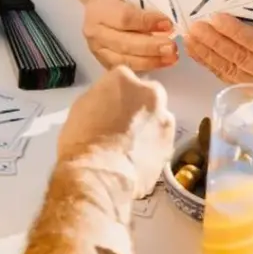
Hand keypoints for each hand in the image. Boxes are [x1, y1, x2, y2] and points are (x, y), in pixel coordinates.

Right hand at [59, 64, 175, 195]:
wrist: (97, 175)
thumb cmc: (82, 141)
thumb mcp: (81, 108)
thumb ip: (101, 98)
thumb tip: (108, 105)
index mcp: (123, 78)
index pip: (123, 78)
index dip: (116, 95)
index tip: (111, 106)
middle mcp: (149, 93)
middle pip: (147, 95)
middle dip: (138, 107)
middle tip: (122, 124)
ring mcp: (164, 119)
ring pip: (158, 118)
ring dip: (148, 127)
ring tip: (130, 146)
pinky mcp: (171, 145)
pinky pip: (162, 141)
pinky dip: (153, 147)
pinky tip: (136, 159)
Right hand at [82, 0, 177, 72]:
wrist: (100, 10)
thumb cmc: (119, 0)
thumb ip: (144, 7)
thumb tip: (167, 22)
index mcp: (99, 10)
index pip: (124, 18)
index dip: (147, 22)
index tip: (168, 24)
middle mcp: (95, 32)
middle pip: (124, 43)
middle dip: (151, 46)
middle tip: (172, 47)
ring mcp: (98, 50)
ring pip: (125, 60)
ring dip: (152, 60)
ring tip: (171, 57)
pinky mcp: (104, 63)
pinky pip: (127, 68)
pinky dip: (147, 67)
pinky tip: (162, 63)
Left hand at [184, 13, 252, 86]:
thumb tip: (224, 9)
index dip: (235, 30)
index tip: (216, 17)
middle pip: (240, 57)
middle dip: (214, 41)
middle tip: (196, 26)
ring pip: (229, 69)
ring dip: (206, 52)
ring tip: (190, 37)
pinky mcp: (248, 90)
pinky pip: (224, 76)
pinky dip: (207, 62)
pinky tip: (195, 50)